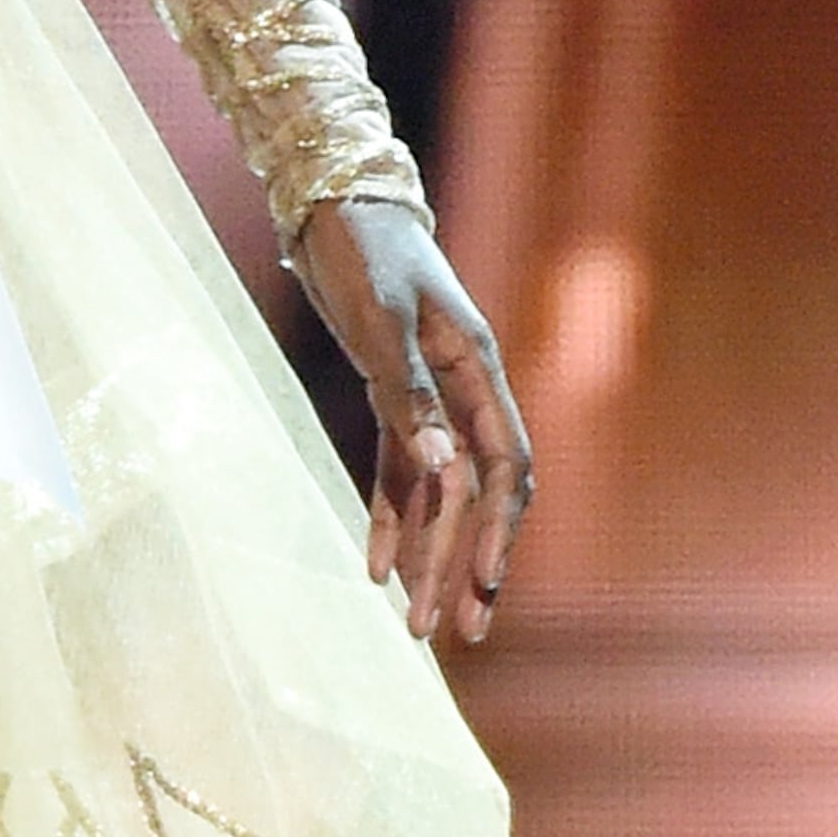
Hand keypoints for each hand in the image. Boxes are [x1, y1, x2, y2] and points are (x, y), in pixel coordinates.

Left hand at [288, 192, 530, 649]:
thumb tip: (444, 470)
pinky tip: (374, 569)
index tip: (486, 586)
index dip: (499, 530)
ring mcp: (431, 400)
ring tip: (419, 624)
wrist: (334, 203)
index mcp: (478, 373)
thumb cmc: (362, 250)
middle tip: (456, 633)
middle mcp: (463, 393)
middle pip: (478, 494)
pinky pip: (399, 476)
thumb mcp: (381, 322)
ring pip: (441, 495)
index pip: (504, 468)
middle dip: (468, 564)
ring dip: (431, 557)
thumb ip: (407, 396)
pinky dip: (389, 520)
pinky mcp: (392, 400)